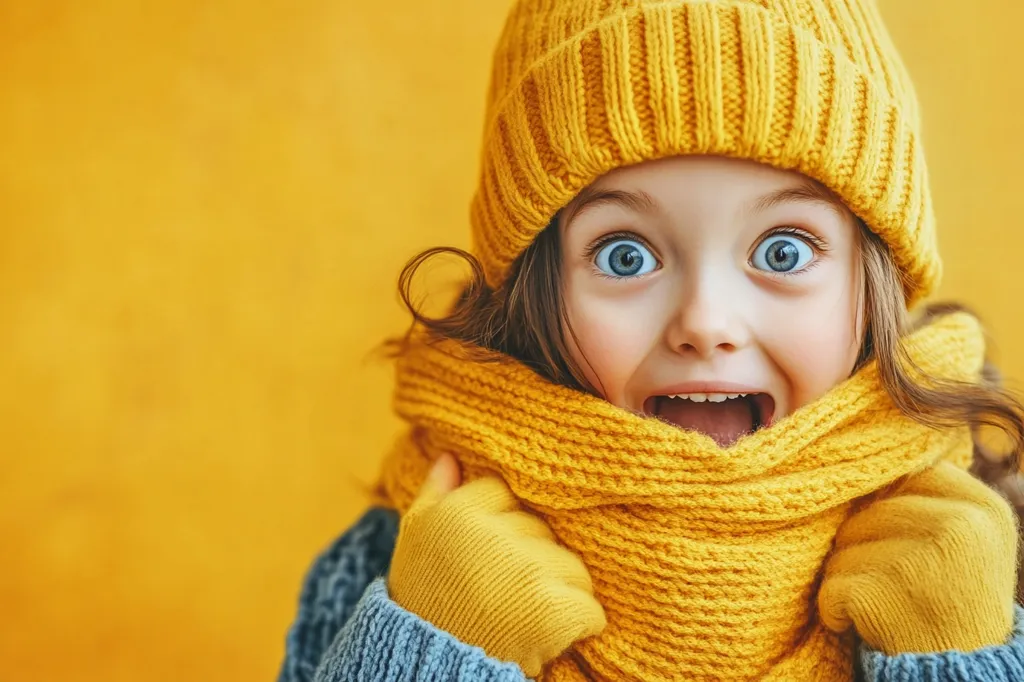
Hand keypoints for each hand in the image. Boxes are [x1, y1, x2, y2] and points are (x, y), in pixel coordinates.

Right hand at [387, 454, 605, 675]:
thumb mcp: (415, 538)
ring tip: (526, 614)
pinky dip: (578, 626)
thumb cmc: (421, 599)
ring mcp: (528, 570)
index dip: (504, 529)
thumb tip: (450, 455)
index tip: (489, 558)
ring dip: (560, 592)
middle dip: (535, 559)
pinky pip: (590, 609)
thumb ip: (436, 493)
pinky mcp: (554, 609)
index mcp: (461, 511)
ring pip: (573, 567)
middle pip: (545, 530)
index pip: (509, 495)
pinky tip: (550, 635)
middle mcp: (496, 534)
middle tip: (507, 591)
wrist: (428, 665)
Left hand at [818, 461, 1018, 653]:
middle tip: (896, 583)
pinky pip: (830, 585)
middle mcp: (958, 528)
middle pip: (868, 511)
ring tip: (885, 602)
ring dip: (847, 576)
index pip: (908, 474)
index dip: (890, 504)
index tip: (903, 538)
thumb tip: (868, 457)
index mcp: (982, 508)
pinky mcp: (880, 593)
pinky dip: (835, 608)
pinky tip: (866, 622)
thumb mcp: (966, 539)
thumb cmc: (951, 599)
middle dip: (864, 546)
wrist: (959, 672)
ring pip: (843, 545)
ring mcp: (918, 561)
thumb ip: (929, 497)